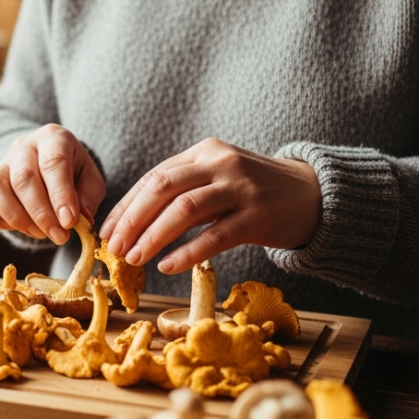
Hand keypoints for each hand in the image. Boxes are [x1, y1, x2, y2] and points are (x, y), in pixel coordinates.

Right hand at [0, 124, 104, 243]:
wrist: (49, 166)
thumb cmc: (73, 174)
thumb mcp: (90, 181)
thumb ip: (87, 198)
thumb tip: (80, 219)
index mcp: (53, 137)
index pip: (54, 163)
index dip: (60, 195)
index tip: (69, 222)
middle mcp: (23, 146)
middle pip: (23, 179)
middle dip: (42, 214)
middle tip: (60, 236)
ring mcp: (0, 163)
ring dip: (19, 219)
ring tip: (41, 233)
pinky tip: (20, 227)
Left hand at [100, 138, 321, 273]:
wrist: (312, 194)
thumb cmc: (255, 192)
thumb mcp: (217, 180)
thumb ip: (183, 192)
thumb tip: (133, 224)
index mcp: (204, 152)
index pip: (154, 177)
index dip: (126, 206)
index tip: (106, 231)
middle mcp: (220, 163)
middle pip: (162, 188)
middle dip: (133, 219)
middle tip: (114, 247)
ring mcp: (240, 187)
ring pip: (184, 210)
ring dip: (153, 236)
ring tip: (135, 259)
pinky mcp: (258, 215)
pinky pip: (215, 235)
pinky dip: (187, 252)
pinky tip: (168, 266)